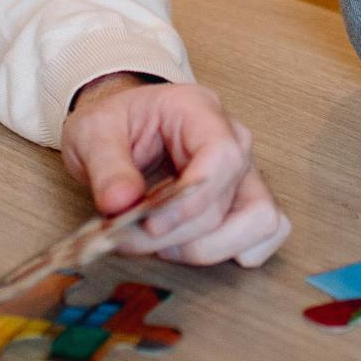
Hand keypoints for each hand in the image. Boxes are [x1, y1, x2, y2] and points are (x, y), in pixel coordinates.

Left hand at [60, 77, 290, 267]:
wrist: (123, 127)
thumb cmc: (116, 124)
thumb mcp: (92, 132)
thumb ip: (106, 166)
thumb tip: (121, 203)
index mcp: (199, 111)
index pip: (222, 155)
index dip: (191, 200)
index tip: (152, 224)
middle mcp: (233, 140)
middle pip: (229, 201)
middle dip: (177, 234)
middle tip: (129, 237)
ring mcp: (244, 172)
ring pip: (259, 221)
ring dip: (208, 247)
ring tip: (162, 244)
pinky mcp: (245, 199)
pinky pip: (268, 232)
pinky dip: (234, 250)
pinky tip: (192, 245)